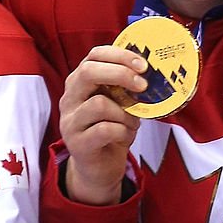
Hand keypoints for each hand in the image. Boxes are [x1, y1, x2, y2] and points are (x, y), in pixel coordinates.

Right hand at [59, 45, 145, 205]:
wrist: (99, 166)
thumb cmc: (112, 128)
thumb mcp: (119, 102)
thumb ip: (126, 86)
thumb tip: (153, 71)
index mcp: (80, 82)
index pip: (94, 55)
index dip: (119, 55)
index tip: (143, 65)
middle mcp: (70, 98)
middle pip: (88, 72)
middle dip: (121, 74)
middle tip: (143, 85)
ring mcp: (70, 121)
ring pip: (99, 104)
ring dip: (126, 113)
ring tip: (133, 122)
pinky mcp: (77, 143)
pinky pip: (105, 130)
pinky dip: (123, 131)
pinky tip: (126, 135)